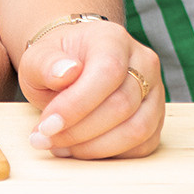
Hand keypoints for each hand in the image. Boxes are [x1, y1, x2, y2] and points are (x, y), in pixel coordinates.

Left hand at [18, 17, 162, 158]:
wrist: (72, 67)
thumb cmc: (55, 63)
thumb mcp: (37, 58)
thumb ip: (46, 64)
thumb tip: (65, 72)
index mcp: (112, 38)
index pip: (107, 72)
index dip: (77, 105)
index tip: (47, 126)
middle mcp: (143, 61)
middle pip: (122, 105)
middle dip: (80, 131)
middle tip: (46, 139)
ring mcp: (155, 91)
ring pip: (137, 130)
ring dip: (95, 147)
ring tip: (60, 146)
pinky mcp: (156, 118)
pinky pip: (143, 146)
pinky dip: (111, 154)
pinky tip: (81, 149)